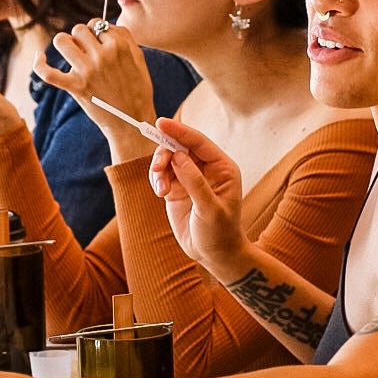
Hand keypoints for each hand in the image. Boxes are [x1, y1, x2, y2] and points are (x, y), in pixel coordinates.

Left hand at [36, 22, 157, 160]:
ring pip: (62, 41)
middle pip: (79, 29)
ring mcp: (87, 71)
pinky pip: (48, 73)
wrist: (132, 121)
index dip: (97, 33)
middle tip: (88, 51)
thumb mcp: (139, 58)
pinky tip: (40, 57)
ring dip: (64, 44)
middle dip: (81, 37)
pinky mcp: (75, 88)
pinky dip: (40, 64)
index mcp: (119, 46)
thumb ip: (125, 37)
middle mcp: (102, 56)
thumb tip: (105, 25)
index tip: (100, 45)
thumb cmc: (137, 89)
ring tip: (71, 53)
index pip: (97, 24)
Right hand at [148, 118, 249, 279]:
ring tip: (160, 189)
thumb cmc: (219, 232)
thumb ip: (195, 182)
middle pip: (180, 146)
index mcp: (222, 167)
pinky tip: (160, 192)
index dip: (180, 131)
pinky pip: (161, 173)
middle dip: (165, 153)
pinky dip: (156, 179)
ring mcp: (190, 177)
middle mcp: (206, 168)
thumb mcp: (210, 208)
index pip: (198, 141)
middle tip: (157, 169)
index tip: (161, 123)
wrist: (213, 254)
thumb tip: (179, 156)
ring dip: (159, 169)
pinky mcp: (176, 188)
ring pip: (168, 159)